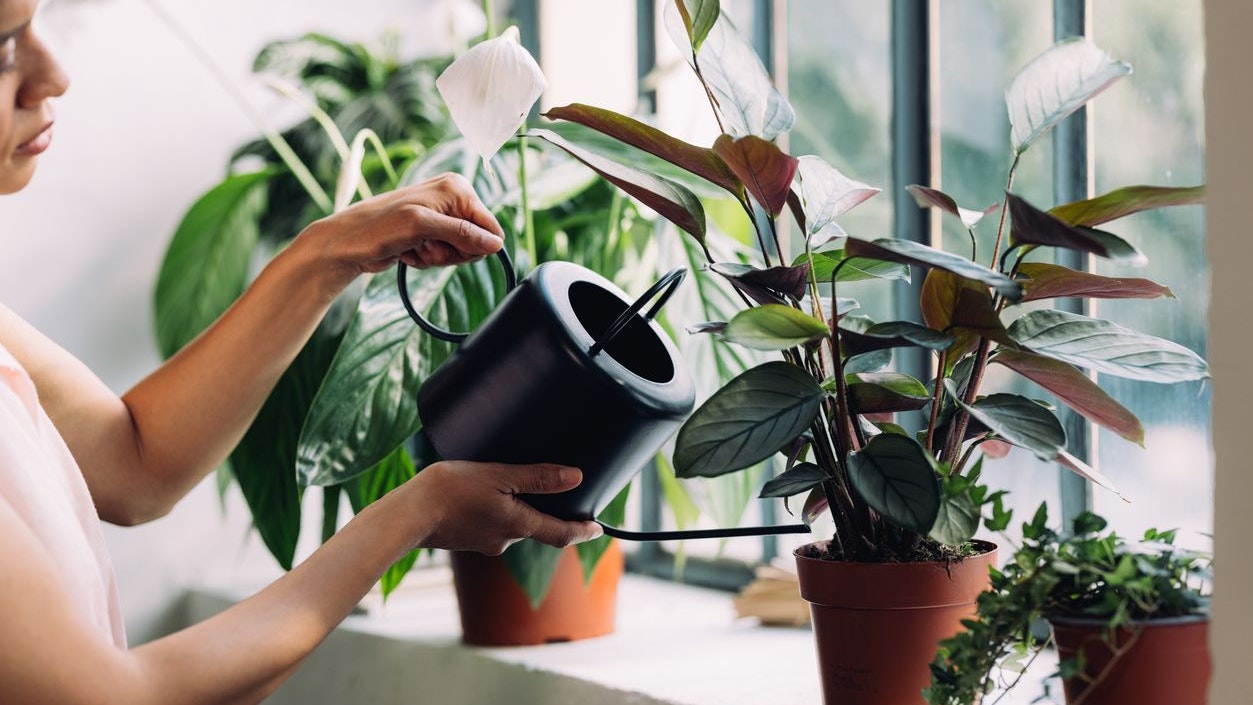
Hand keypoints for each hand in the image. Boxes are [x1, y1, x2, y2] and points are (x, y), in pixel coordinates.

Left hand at [296, 173, 504, 289]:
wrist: (347, 242)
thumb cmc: (378, 227)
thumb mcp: (423, 227)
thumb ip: (462, 234)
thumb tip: (496, 243)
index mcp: (456, 189)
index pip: (490, 228)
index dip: (474, 246)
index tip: (447, 245)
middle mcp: (451, 200)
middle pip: (476, 243)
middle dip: (451, 252)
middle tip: (425, 245)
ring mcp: (440, 218)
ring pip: (459, 253)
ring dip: (436, 257)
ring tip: (414, 246)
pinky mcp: (429, 234)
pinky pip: (443, 256)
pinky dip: (426, 259)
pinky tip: (408, 250)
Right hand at [394, 461, 603, 554]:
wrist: (407, 515)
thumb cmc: (450, 491)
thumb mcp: (498, 475)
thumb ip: (537, 477)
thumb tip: (576, 478)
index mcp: (518, 525)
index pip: (560, 534)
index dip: (582, 532)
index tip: (598, 530)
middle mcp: (505, 540)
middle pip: (535, 527)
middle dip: (545, 513)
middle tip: (556, 493)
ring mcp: (484, 543)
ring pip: (511, 526)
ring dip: (516, 510)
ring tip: (510, 485)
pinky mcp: (466, 540)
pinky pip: (490, 526)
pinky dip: (495, 512)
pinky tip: (481, 496)